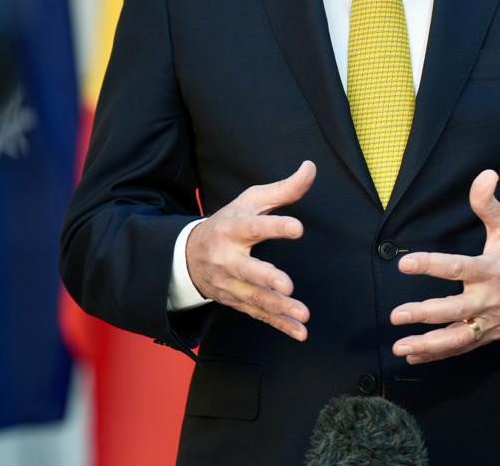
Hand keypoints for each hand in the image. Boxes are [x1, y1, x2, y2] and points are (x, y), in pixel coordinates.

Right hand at [184, 160, 314, 340]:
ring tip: (303, 314)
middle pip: (247, 270)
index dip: (275, 227)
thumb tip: (311, 167)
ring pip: (254, 298)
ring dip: (279, 308)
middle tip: (286, 285)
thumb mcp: (250, 201)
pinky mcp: (237, 301)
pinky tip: (300, 332)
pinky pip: (259, 315)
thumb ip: (283, 189)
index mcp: (232, 229)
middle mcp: (228, 259)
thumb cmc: (227, 222)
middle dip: (266, 279)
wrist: (188, 255)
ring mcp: (230, 284)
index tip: (297, 228)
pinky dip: (280, 326)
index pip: (253, 227)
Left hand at [388, 169, 499, 363]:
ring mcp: (490, 320)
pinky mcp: (489, 334)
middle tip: (396, 315)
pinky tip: (414, 354)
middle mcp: (489, 299)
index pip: (458, 268)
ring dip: (428, 345)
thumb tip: (484, 175)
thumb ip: (489, 203)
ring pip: (457, 337)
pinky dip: (438, 353)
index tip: (404, 264)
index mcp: (491, 270)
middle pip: (454, 310)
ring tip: (400, 346)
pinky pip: (462, 346)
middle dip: (425, 314)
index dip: (431, 265)